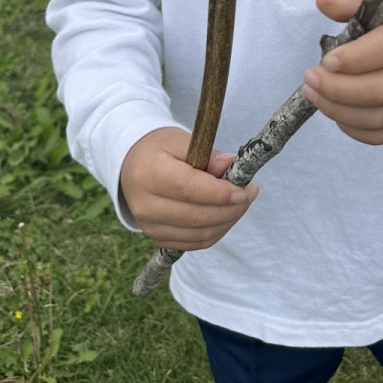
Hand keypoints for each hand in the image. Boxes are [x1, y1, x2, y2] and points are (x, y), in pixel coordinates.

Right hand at [119, 127, 258, 249]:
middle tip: (250, 194)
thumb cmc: (159, 149)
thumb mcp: (180, 140)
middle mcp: (145, 205)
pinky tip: (227, 215)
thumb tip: (231, 165)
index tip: (245, 188)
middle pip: (195, 217)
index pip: (188, 189)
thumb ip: (207, 154)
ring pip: (198, 235)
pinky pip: (194, 243)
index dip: (220, 193)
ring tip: (242, 203)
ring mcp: (149, 226)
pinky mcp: (157, 238)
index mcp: (149, 174)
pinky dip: (216, 232)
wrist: (132, 165)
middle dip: (231, 209)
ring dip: (227, 222)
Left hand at [302, 0, 382, 144]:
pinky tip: (337, 113)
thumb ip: (351, 1)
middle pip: (382, 90)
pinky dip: (356, 129)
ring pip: (381, 117)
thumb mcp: (382, 0)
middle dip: (338, 90)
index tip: (325, 61)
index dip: (354, 59)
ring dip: (340, 111)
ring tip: (315, 95)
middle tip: (311, 80)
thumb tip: (323, 1)